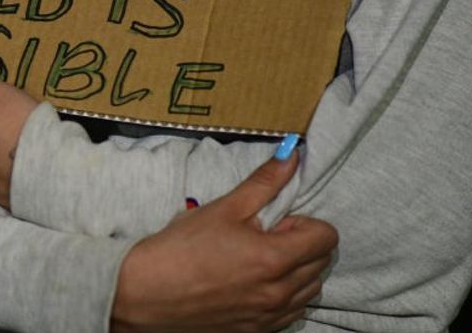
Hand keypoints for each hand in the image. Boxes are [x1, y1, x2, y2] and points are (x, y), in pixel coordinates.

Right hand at [112, 151, 336, 332]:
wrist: (145, 294)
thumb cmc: (179, 249)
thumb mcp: (223, 208)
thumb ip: (264, 183)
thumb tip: (292, 156)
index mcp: (275, 258)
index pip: (326, 237)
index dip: (304, 221)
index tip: (276, 220)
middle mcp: (279, 292)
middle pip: (322, 262)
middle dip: (302, 243)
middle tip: (264, 236)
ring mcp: (270, 316)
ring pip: (310, 289)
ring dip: (297, 271)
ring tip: (259, 260)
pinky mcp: (258, 331)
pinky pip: (292, 312)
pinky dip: (284, 295)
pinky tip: (253, 282)